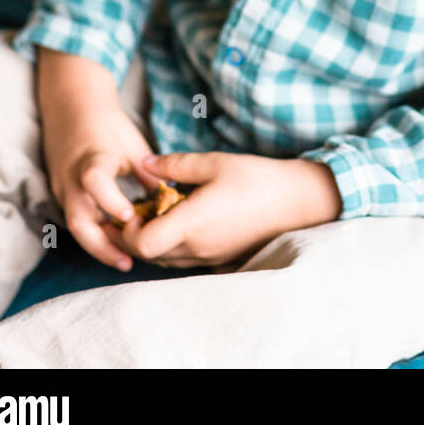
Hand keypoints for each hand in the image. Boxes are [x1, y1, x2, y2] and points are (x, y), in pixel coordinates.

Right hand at [42, 101, 164, 271]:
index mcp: (92, 158)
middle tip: (128, 262)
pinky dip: (93, 232)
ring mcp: (62, 187)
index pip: (94, 181)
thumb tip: (168, 205)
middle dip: (102, 245)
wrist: (71, 105)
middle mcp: (71, 177)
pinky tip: (113, 243)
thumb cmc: (108, 123)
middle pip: (78, 220)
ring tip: (124, 260)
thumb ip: (148, 175)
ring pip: (76, 225)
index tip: (132, 217)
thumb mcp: (133, 144)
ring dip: (98, 244)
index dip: (111, 201)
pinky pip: (76, 218)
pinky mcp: (61, 193)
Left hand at [101, 151, 342, 268]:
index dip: (128, 230)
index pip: (143, 244)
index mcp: (193, 223)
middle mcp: (197, 247)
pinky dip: (170, 246)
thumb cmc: (256, 178)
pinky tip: (177, 222)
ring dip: (152, 242)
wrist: (295, 201)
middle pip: (148, 256)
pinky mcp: (219, 260)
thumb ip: (175, 165)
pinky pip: (182, 261)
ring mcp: (209, 257)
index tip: (132, 206)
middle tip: (135, 209)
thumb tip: (145, 163)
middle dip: (133, 236)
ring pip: (164, 261)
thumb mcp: (214, 162)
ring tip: (155, 213)